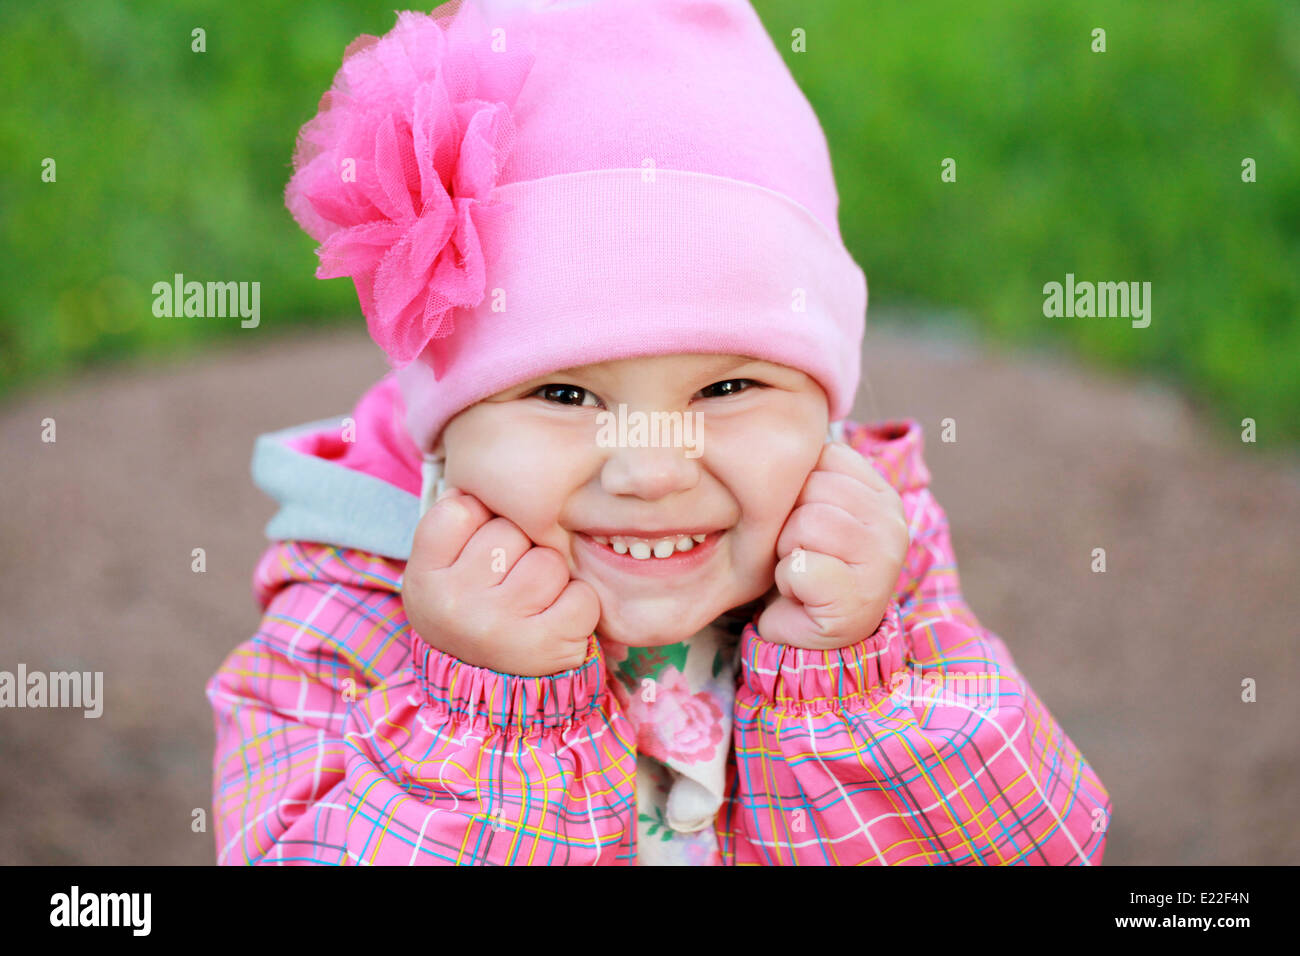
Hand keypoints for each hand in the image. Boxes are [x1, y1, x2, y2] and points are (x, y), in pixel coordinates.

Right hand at [401, 488, 601, 676]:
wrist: (483, 690)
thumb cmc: (467, 610)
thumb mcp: (438, 571)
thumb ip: (454, 523)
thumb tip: (482, 478)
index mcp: (424, 577)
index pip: (461, 508)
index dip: (479, 520)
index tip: (477, 548)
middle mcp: (455, 603)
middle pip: (510, 531)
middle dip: (518, 548)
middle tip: (506, 583)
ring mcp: (499, 626)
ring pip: (549, 561)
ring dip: (550, 578)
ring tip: (531, 603)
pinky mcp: (545, 647)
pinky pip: (582, 596)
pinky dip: (578, 606)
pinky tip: (556, 620)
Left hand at [755, 441, 908, 650]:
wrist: (814, 634)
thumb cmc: (808, 563)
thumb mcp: (813, 505)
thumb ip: (811, 471)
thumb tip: (776, 423)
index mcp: (882, 492)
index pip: (824, 456)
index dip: (798, 487)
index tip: (806, 517)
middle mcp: (893, 521)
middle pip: (812, 487)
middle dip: (789, 521)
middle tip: (801, 550)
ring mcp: (882, 561)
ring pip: (805, 524)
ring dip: (787, 552)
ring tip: (802, 568)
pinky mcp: (858, 598)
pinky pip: (800, 567)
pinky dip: (789, 582)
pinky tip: (804, 593)